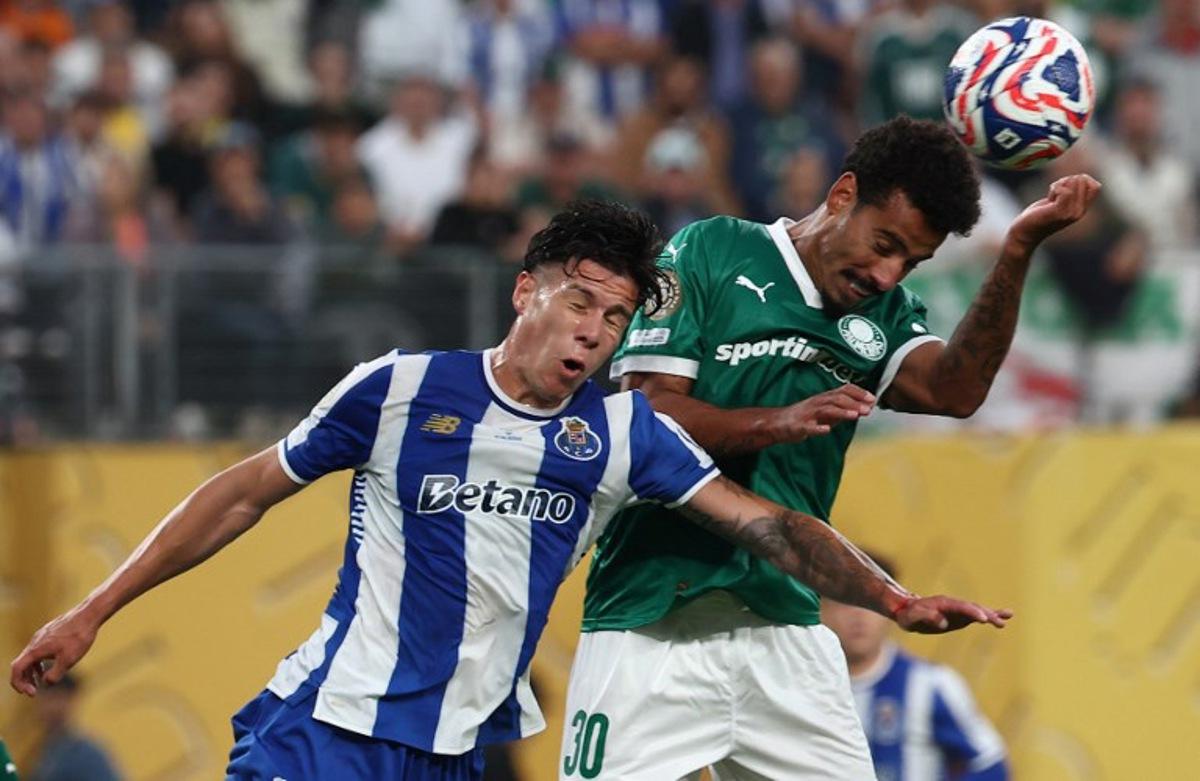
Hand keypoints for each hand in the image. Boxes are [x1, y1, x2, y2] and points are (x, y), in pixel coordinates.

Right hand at [10, 607, 99, 695]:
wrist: (89, 614)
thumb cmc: (79, 637)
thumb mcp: (68, 660)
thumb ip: (54, 675)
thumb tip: (45, 683)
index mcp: (35, 649)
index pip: (17, 669)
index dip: (19, 684)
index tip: (31, 693)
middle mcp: (35, 641)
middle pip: (21, 663)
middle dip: (25, 680)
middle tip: (34, 692)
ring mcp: (41, 635)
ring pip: (30, 656)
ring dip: (32, 671)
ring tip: (41, 681)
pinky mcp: (49, 632)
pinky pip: (38, 650)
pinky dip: (39, 661)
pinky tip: (50, 665)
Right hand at [775, 384, 874, 441]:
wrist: (777, 424)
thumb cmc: (804, 417)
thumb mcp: (826, 412)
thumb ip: (843, 410)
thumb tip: (864, 409)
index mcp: (825, 398)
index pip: (844, 390)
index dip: (859, 393)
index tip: (873, 399)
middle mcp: (817, 403)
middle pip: (837, 399)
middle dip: (854, 403)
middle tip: (868, 410)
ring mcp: (808, 414)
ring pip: (826, 410)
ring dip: (841, 412)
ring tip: (854, 416)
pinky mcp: (799, 426)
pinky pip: (808, 427)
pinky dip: (818, 428)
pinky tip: (827, 430)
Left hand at [894, 595, 1011, 633]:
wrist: (906, 611)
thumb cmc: (908, 615)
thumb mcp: (912, 618)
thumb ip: (926, 617)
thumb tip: (942, 622)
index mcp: (942, 604)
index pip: (960, 607)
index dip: (972, 612)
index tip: (983, 619)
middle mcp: (953, 605)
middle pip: (972, 608)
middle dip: (986, 614)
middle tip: (999, 622)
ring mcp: (958, 610)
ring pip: (977, 610)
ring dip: (992, 614)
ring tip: (1007, 617)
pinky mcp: (960, 617)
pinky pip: (977, 616)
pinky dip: (990, 616)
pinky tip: (1003, 619)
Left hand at [1007, 174, 1101, 252]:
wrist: (1024, 233)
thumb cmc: (1039, 214)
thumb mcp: (1059, 201)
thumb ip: (1072, 191)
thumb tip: (1082, 176)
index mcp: (1082, 209)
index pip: (1096, 186)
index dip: (1081, 180)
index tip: (1066, 187)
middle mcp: (1079, 212)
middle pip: (1082, 181)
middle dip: (1066, 181)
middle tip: (1054, 194)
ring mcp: (1070, 213)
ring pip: (1073, 183)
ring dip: (1058, 185)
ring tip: (1050, 198)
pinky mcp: (1059, 212)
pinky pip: (1064, 190)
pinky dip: (1054, 188)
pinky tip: (1048, 199)